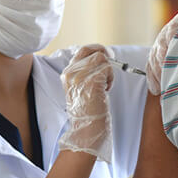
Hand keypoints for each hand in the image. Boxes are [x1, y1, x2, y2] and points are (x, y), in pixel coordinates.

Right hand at [58, 45, 114, 161]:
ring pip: (100, 57)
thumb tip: (99, 60)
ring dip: (108, 70)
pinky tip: (106, 90)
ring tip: (105, 85)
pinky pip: (107, 68)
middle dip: (102, 52)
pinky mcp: (92, 80)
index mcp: (67, 74)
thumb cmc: (87, 112)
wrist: (86, 128)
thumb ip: (84, 74)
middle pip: (88, 49)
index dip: (94, 50)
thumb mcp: (79, 89)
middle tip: (110, 59)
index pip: (80, 52)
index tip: (104, 55)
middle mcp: (71, 73)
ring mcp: (80, 76)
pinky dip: (111, 78)